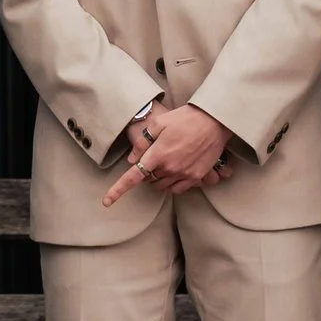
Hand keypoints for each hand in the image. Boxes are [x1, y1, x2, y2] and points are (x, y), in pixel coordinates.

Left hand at [104, 101, 235, 205]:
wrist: (214, 122)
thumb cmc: (185, 119)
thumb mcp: (159, 124)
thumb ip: (142, 143)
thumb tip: (131, 160)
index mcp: (158, 155)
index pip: (133, 177)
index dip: (118, 191)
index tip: (106, 202)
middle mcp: (170, 168)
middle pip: (149, 180)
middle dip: (146, 172)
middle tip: (153, 156)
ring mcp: (184, 175)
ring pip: (162, 186)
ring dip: (158, 178)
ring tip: (166, 160)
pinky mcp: (196, 177)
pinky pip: (178, 189)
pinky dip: (172, 184)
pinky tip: (175, 170)